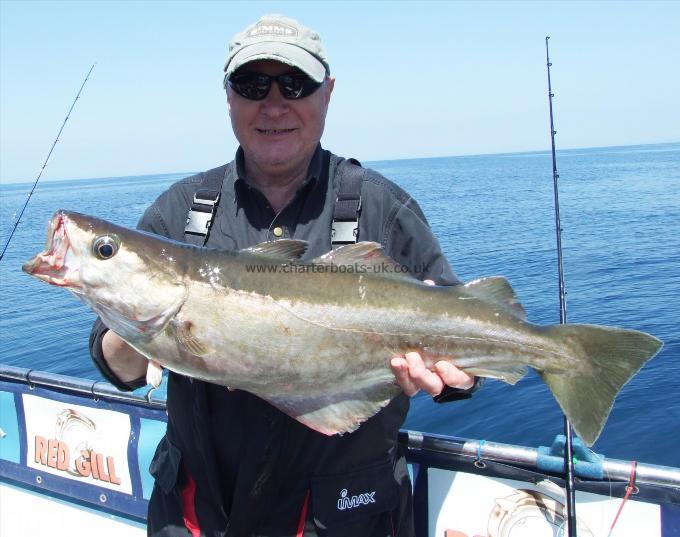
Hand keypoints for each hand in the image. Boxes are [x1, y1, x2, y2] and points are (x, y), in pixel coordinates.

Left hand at [390, 278, 474, 396]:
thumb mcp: (445, 316)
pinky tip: (394, 361)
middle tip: (413, 356)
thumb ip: (439, 304)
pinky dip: (399, 374)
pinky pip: (404, 384)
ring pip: (417, 388)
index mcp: (459, 366)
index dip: (453, 377)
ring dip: (408, 375)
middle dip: (423, 375)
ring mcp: (422, 378)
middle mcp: (440, 377)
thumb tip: (429, 285)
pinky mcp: (408, 379)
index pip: (461, 380)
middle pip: (435, 387)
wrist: (422, 331)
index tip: (443, 365)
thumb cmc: (443, 325)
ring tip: (399, 359)